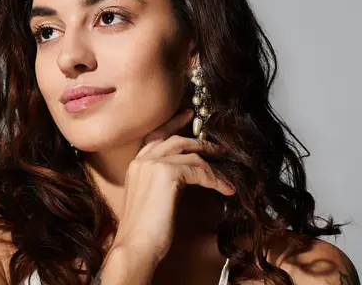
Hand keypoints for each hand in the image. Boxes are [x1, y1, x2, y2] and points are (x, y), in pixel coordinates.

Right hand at [111, 108, 234, 263]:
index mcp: (135, 164)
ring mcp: (153, 164)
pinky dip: (215, 179)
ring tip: (226, 174)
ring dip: (212, 164)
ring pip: (190, 153)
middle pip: (175, 139)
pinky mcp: (167, 174)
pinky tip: (224, 189)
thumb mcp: (151, 198)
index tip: (188, 116)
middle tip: (217, 146)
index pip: (156, 136)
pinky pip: (199, 169)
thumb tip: (188, 175)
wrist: (136, 244)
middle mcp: (142, 159)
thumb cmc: (144, 229)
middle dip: (199, 140)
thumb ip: (162, 181)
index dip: (173, 124)